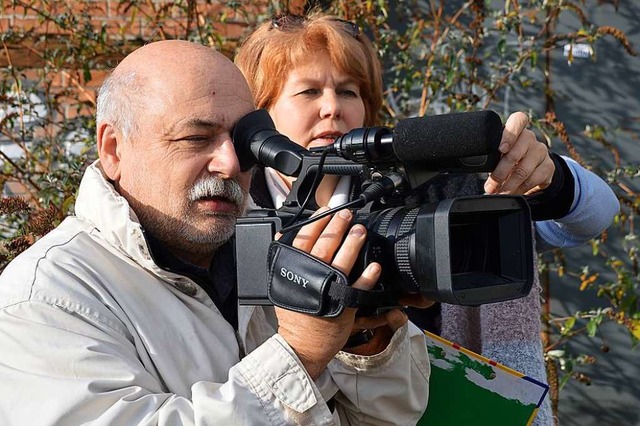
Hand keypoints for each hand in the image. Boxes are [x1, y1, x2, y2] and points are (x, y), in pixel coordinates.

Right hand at [275, 208, 382, 378]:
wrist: (302, 346)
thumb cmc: (294, 317)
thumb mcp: (281, 286)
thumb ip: (283, 261)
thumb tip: (283, 236)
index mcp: (294, 271)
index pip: (304, 240)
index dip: (316, 223)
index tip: (326, 211)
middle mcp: (311, 279)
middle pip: (324, 246)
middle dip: (337, 227)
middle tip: (347, 214)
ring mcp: (328, 292)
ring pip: (342, 262)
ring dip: (352, 244)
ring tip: (360, 230)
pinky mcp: (344, 306)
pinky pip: (358, 288)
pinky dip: (367, 276)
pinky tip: (374, 266)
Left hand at [484, 111, 554, 195]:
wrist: (533, 167)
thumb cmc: (509, 156)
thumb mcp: (498, 152)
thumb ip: (490, 152)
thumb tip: (473, 163)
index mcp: (517, 129)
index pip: (518, 120)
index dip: (509, 134)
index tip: (500, 149)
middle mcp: (530, 138)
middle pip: (515, 153)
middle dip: (500, 173)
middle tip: (490, 186)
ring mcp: (541, 151)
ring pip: (523, 171)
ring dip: (508, 186)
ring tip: (498, 193)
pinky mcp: (548, 166)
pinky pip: (532, 180)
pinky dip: (519, 190)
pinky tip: (511, 193)